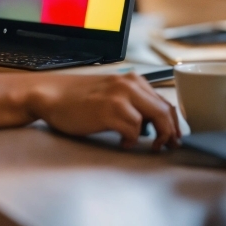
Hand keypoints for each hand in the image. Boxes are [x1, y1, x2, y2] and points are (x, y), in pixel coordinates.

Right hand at [27, 72, 180, 150]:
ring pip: (155, 118)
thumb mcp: (111, 94)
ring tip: (147, 146)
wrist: (51, 96)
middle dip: (171, 132)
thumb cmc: (79, 98)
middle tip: (168, 146)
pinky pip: (134, 130)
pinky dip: (132, 140)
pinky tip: (122, 143)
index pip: (164, 101)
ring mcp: (119, 96)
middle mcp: (128, 84)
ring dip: (156, 137)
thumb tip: (156, 124)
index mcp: (132, 79)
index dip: (173, 122)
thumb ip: (133, 102)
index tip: (175, 137)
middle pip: (164, 110)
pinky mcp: (108, 110)